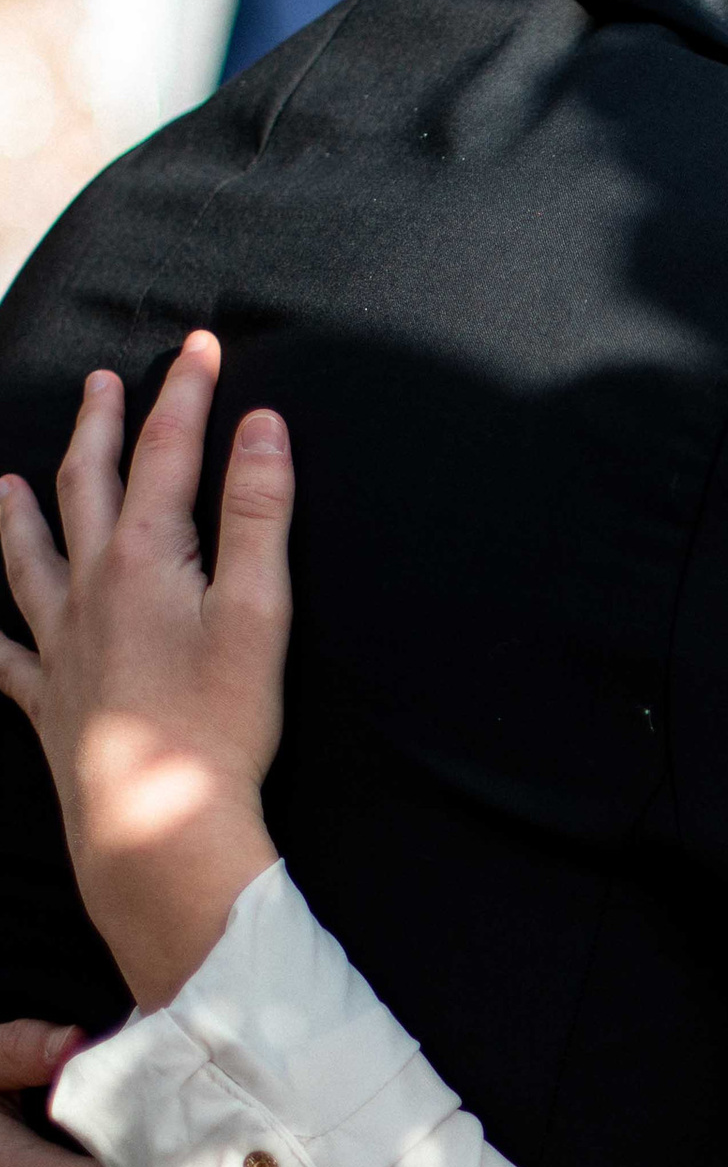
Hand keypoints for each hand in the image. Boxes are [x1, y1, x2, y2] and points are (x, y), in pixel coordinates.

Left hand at [0, 333, 290, 1012]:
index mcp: (145, 559)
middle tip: (110, 382)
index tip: (201, 346)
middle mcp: (89, 588)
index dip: (185, 394)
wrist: (156, 820)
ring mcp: (58, 644)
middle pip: (86, 487)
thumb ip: (259, 514)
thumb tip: (262, 428)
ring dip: (19, 511)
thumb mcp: (260, 610)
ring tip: (5, 480)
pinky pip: (2, 653)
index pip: (166, 454)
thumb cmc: (220, 719)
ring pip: (26, 558)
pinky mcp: (46, 698)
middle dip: (101, 428)